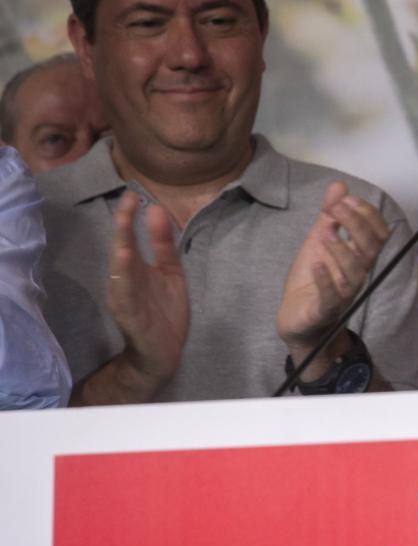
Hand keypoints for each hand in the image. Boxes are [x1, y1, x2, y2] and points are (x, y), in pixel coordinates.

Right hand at [106, 191, 188, 389]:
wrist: (162, 351)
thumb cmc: (164, 310)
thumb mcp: (170, 272)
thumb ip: (163, 244)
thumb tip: (157, 210)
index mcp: (137, 268)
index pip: (130, 237)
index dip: (130, 217)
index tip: (132, 194)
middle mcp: (126, 280)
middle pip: (121, 250)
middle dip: (122, 229)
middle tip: (125, 204)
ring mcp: (126, 299)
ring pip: (120, 275)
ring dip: (121, 258)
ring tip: (123, 241)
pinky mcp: (130, 318)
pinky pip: (125, 301)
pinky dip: (124, 288)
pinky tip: (123, 276)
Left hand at [277, 182, 391, 353]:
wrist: (296, 317)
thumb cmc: (313, 278)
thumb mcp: (319, 240)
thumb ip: (330, 216)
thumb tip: (339, 185)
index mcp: (359, 256)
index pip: (378, 233)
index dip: (367, 214)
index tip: (347, 199)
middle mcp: (357, 274)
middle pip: (371, 249)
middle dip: (356, 225)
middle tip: (335, 208)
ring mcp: (343, 293)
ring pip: (354, 273)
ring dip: (341, 250)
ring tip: (325, 232)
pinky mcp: (325, 310)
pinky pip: (332, 297)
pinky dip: (326, 280)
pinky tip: (318, 264)